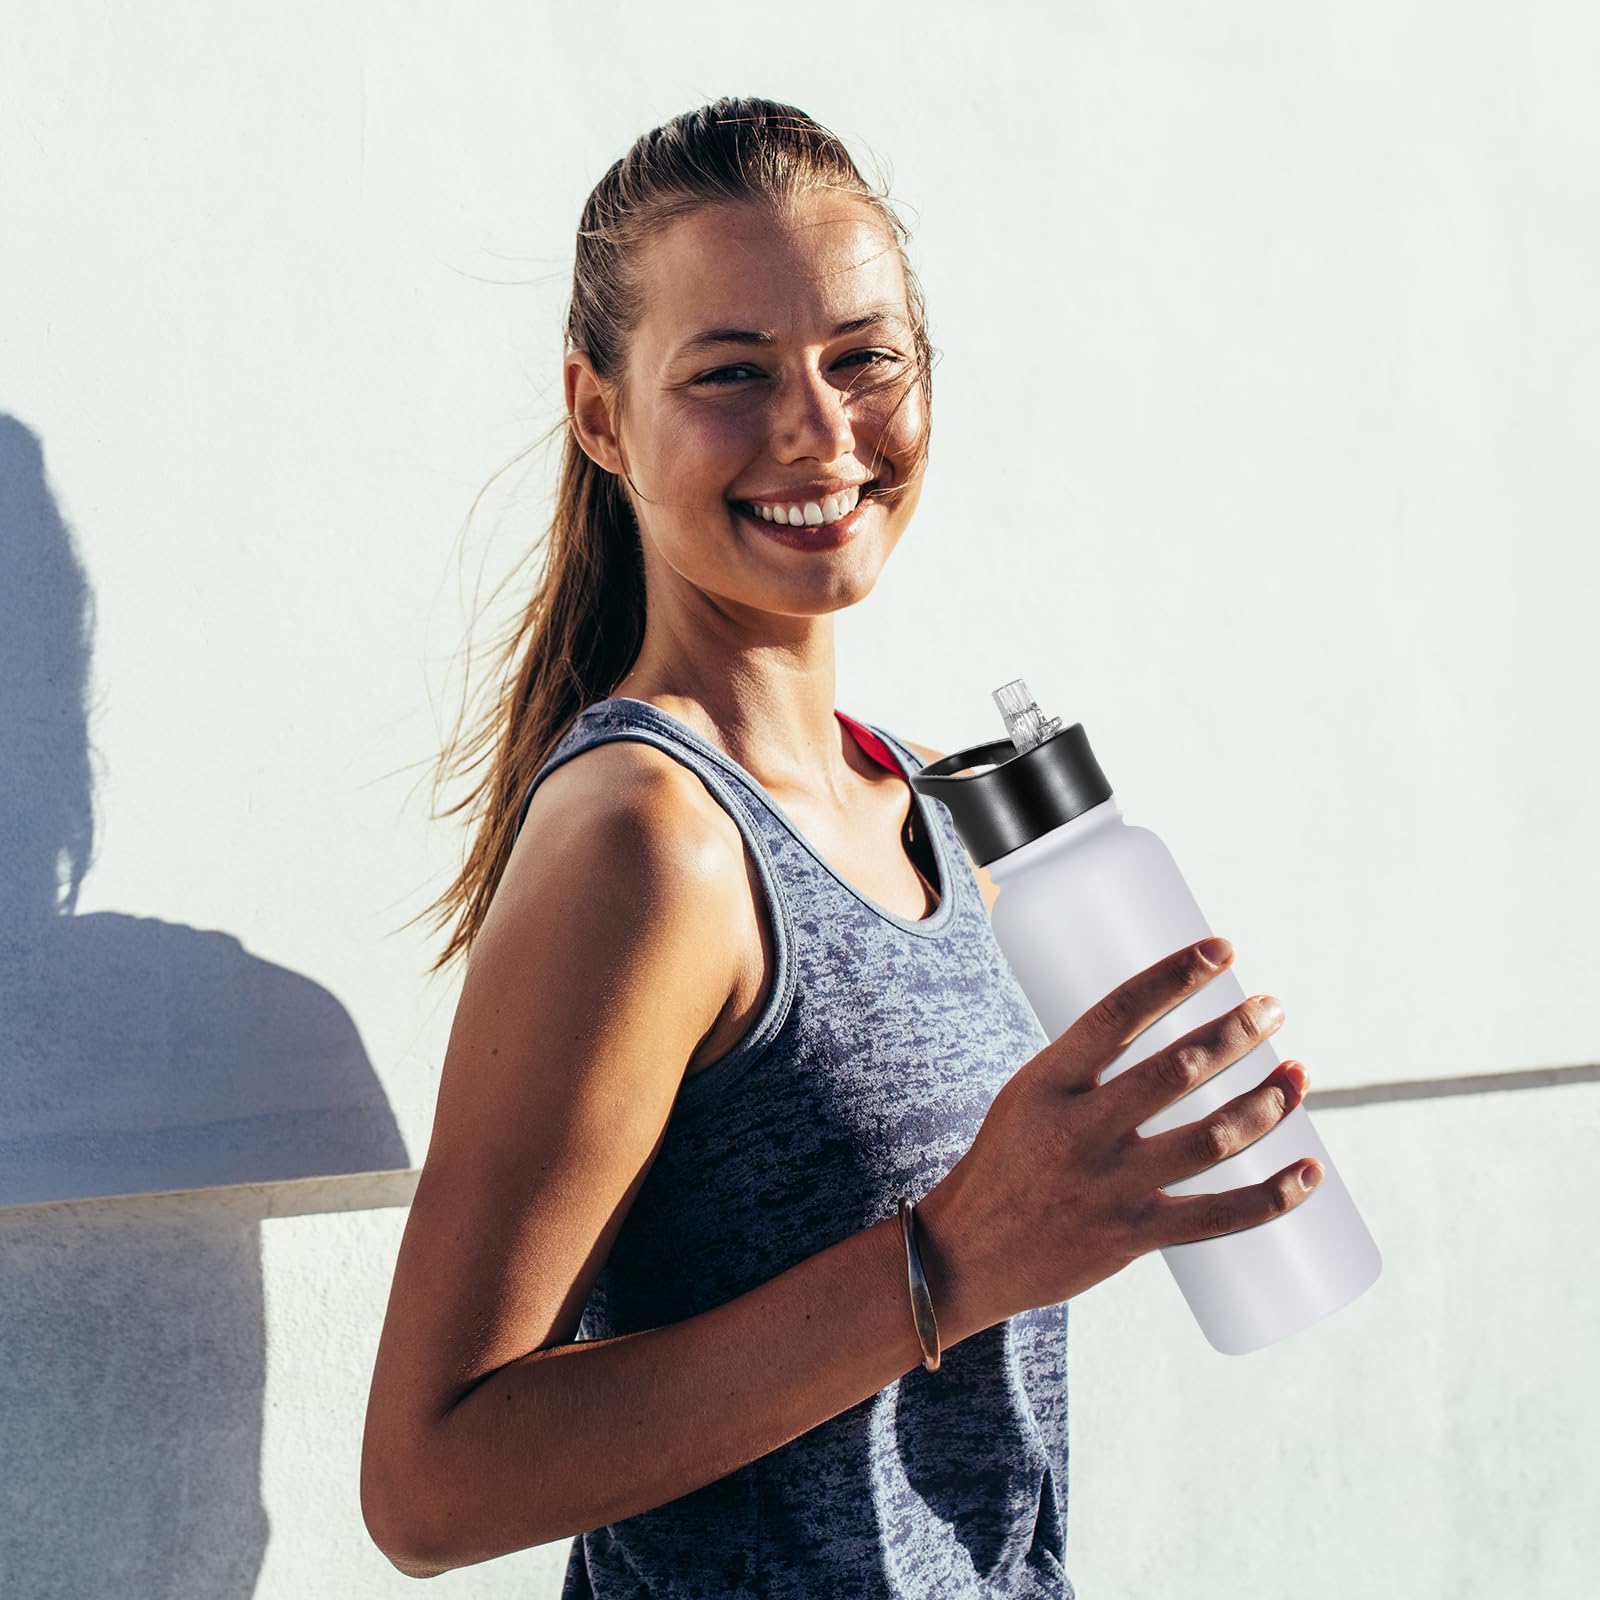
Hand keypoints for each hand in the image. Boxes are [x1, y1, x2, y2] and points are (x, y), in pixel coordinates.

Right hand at [917, 937, 1319, 1335]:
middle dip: (1237, 1032)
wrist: (966, 1253)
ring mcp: (1107, 1186)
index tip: (1222, 949)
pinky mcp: (1131, 1237)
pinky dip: (1274, 1195)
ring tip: (1298, 1074)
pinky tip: (1311, 1171)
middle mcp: (1077, 1130)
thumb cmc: (1006, 1161)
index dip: (1174, 976)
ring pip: (1209, 1138)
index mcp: (1046, 1081)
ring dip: (1266, 1103)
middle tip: (1273, 1008)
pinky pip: (1218, 1216)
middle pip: (1176, 1070)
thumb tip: (1171, 1033)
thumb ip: (1091, 1070)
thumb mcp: (1028, 1096)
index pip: (1116, 1012)